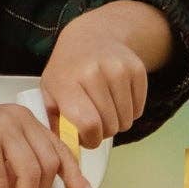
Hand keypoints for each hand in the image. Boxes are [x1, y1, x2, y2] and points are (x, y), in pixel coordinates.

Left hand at [41, 6, 165, 147]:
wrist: (92, 36)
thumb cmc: (67, 69)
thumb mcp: (50, 92)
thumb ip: (55, 123)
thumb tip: (66, 151)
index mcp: (67, 82)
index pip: (89, 124)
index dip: (91, 140)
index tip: (87, 138)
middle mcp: (94, 73)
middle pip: (110, 126)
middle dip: (103, 132)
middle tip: (95, 122)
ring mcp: (119, 69)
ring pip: (126, 120)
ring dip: (117, 123)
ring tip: (105, 110)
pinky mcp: (137, 70)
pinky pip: (139, 109)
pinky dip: (130, 112)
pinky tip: (117, 99)